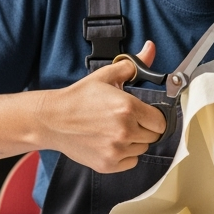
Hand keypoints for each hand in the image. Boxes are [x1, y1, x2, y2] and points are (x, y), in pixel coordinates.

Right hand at [36, 42, 166, 172]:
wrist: (53, 120)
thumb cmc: (78, 98)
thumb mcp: (105, 76)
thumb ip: (132, 65)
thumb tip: (150, 48)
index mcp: (128, 108)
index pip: (160, 121)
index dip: (154, 117)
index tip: (145, 115)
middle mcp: (125, 130)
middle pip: (153, 136)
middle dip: (144, 128)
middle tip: (126, 121)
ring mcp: (116, 149)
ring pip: (142, 149)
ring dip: (134, 141)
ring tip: (115, 130)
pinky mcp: (108, 164)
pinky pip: (131, 162)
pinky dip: (125, 155)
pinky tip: (111, 142)